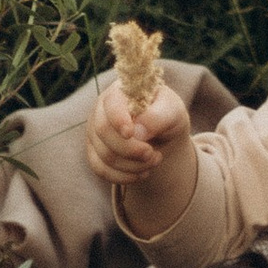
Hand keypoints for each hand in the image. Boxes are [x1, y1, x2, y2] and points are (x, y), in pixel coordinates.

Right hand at [86, 75, 192, 189]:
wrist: (164, 133)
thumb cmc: (167, 115)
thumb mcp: (172, 111)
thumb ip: (158, 116)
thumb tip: (138, 132)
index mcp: (121, 91)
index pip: (111, 103)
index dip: (118, 119)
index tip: (130, 133)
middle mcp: (101, 109)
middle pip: (103, 131)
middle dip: (131, 149)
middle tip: (154, 155)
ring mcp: (95, 131)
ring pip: (104, 155)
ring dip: (133, 165)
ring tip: (154, 160)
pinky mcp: (94, 151)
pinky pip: (101, 169)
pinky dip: (124, 176)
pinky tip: (142, 173)